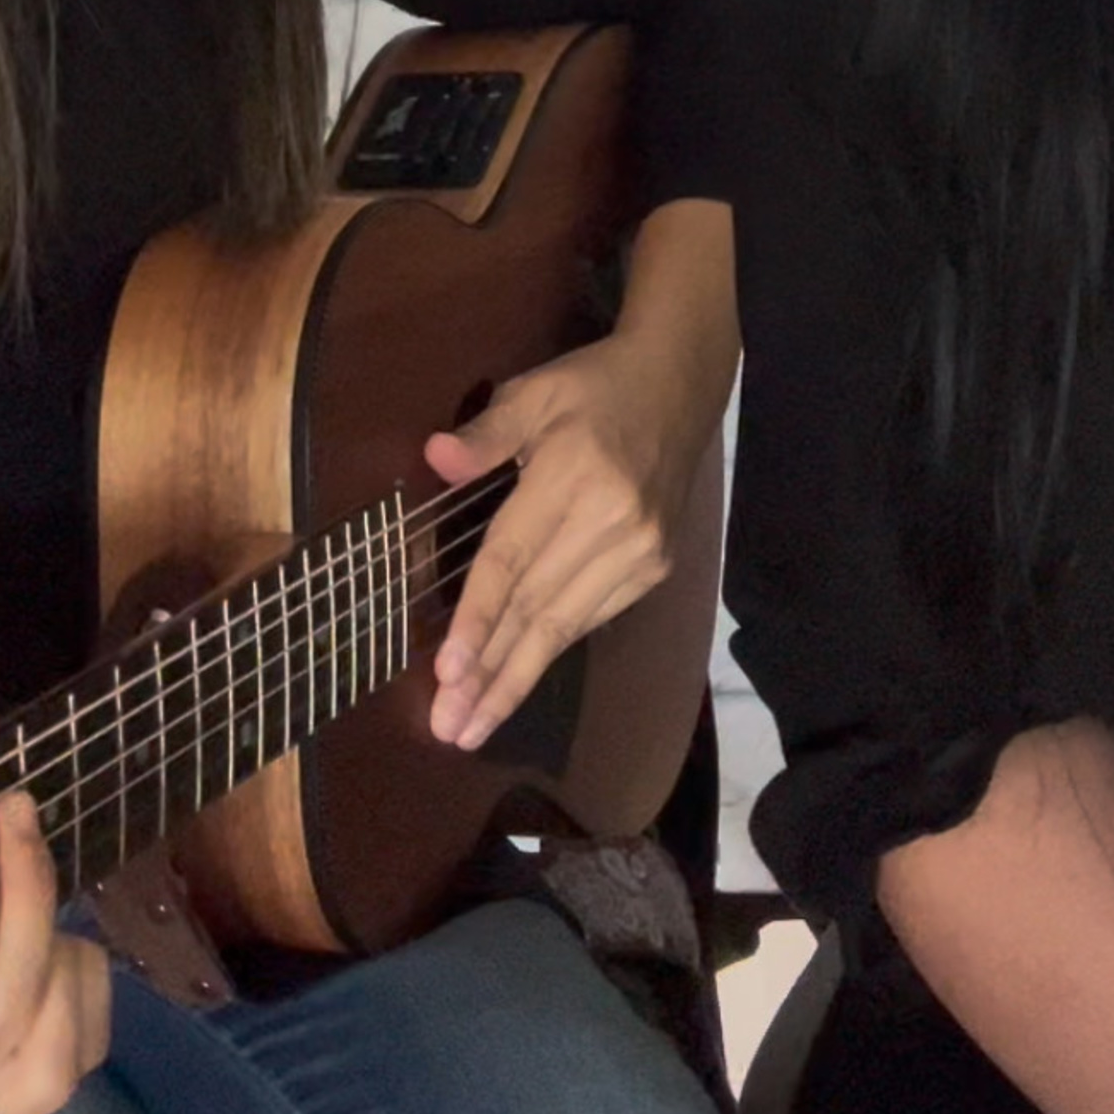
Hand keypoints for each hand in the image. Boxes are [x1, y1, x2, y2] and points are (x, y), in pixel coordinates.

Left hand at [423, 331, 705, 750]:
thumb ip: (485, 433)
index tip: (448, 674)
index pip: (512, 560)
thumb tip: (434, 459)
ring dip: (517, 679)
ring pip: (565, 626)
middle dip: (491, 674)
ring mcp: (640, 550)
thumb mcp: (534, 391)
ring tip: (475, 724)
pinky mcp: (655, 565)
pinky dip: (553, 651)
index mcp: (574, 476)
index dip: (477, 618)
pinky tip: (519, 681)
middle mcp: (612, 523)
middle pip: (538, 610)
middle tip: (451, 728)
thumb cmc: (593, 387)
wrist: (679, 385)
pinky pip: (593, 618)